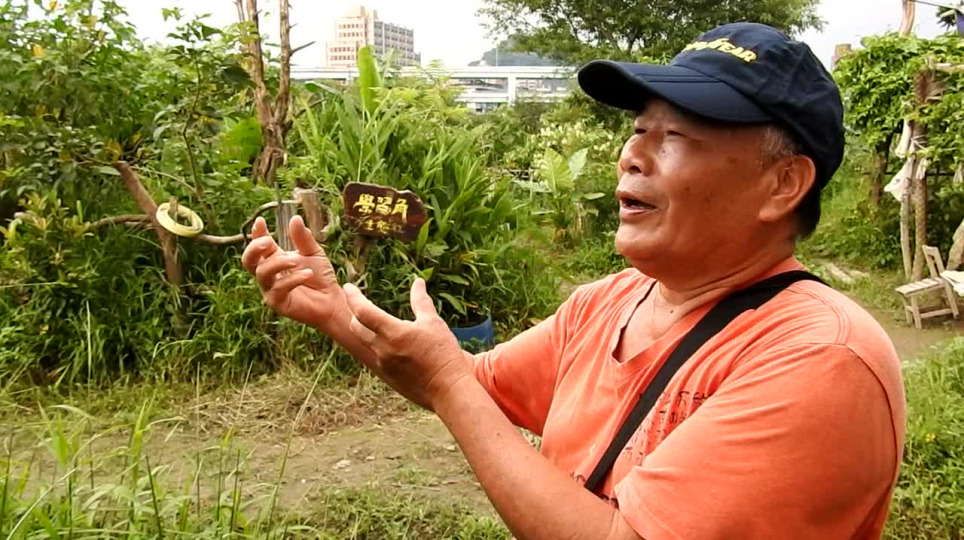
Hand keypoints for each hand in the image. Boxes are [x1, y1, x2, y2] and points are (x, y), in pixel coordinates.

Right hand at [241, 215, 342, 329]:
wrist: (332, 300)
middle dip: (254, 249)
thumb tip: (295, 218)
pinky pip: (278, 289)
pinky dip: (293, 279)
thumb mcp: (313, 252)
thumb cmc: (320, 276)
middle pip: (248, 261)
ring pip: (262, 273)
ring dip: (278, 263)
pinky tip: (307, 273)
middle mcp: (268, 274)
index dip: (256, 233)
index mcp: (274, 259)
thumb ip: (303, 238)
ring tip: (295, 261)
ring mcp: (270, 289)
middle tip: (268, 241)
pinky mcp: (277, 303)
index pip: (259, 245)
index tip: (260, 221)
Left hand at [343, 278, 469, 410]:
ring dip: (365, 330)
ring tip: (373, 321)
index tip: (348, 287)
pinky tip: (388, 342)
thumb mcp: (434, 323)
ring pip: (365, 342)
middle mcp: (382, 350)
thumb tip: (418, 282)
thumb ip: (421, 301)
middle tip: (356, 302)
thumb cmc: (444, 355)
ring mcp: (383, 365)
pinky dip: (377, 345)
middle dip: (354, 313)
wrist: (448, 391)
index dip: (353, 297)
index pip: (363, 311)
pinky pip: (375, 356)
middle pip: (356, 327)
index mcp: (394, 334)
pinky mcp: (387, 377)